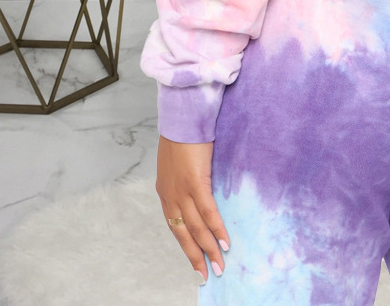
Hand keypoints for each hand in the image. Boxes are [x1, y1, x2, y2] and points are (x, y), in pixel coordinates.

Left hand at [156, 136, 229, 281]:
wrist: (182, 115)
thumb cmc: (183, 134)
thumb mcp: (177, 162)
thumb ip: (184, 179)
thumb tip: (199, 188)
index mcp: (165, 192)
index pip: (174, 226)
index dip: (186, 245)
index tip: (195, 260)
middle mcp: (170, 196)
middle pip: (183, 234)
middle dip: (196, 256)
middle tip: (206, 274)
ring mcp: (181, 190)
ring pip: (195, 228)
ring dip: (208, 249)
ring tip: (219, 265)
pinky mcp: (195, 182)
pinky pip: (207, 211)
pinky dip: (216, 228)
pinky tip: (224, 242)